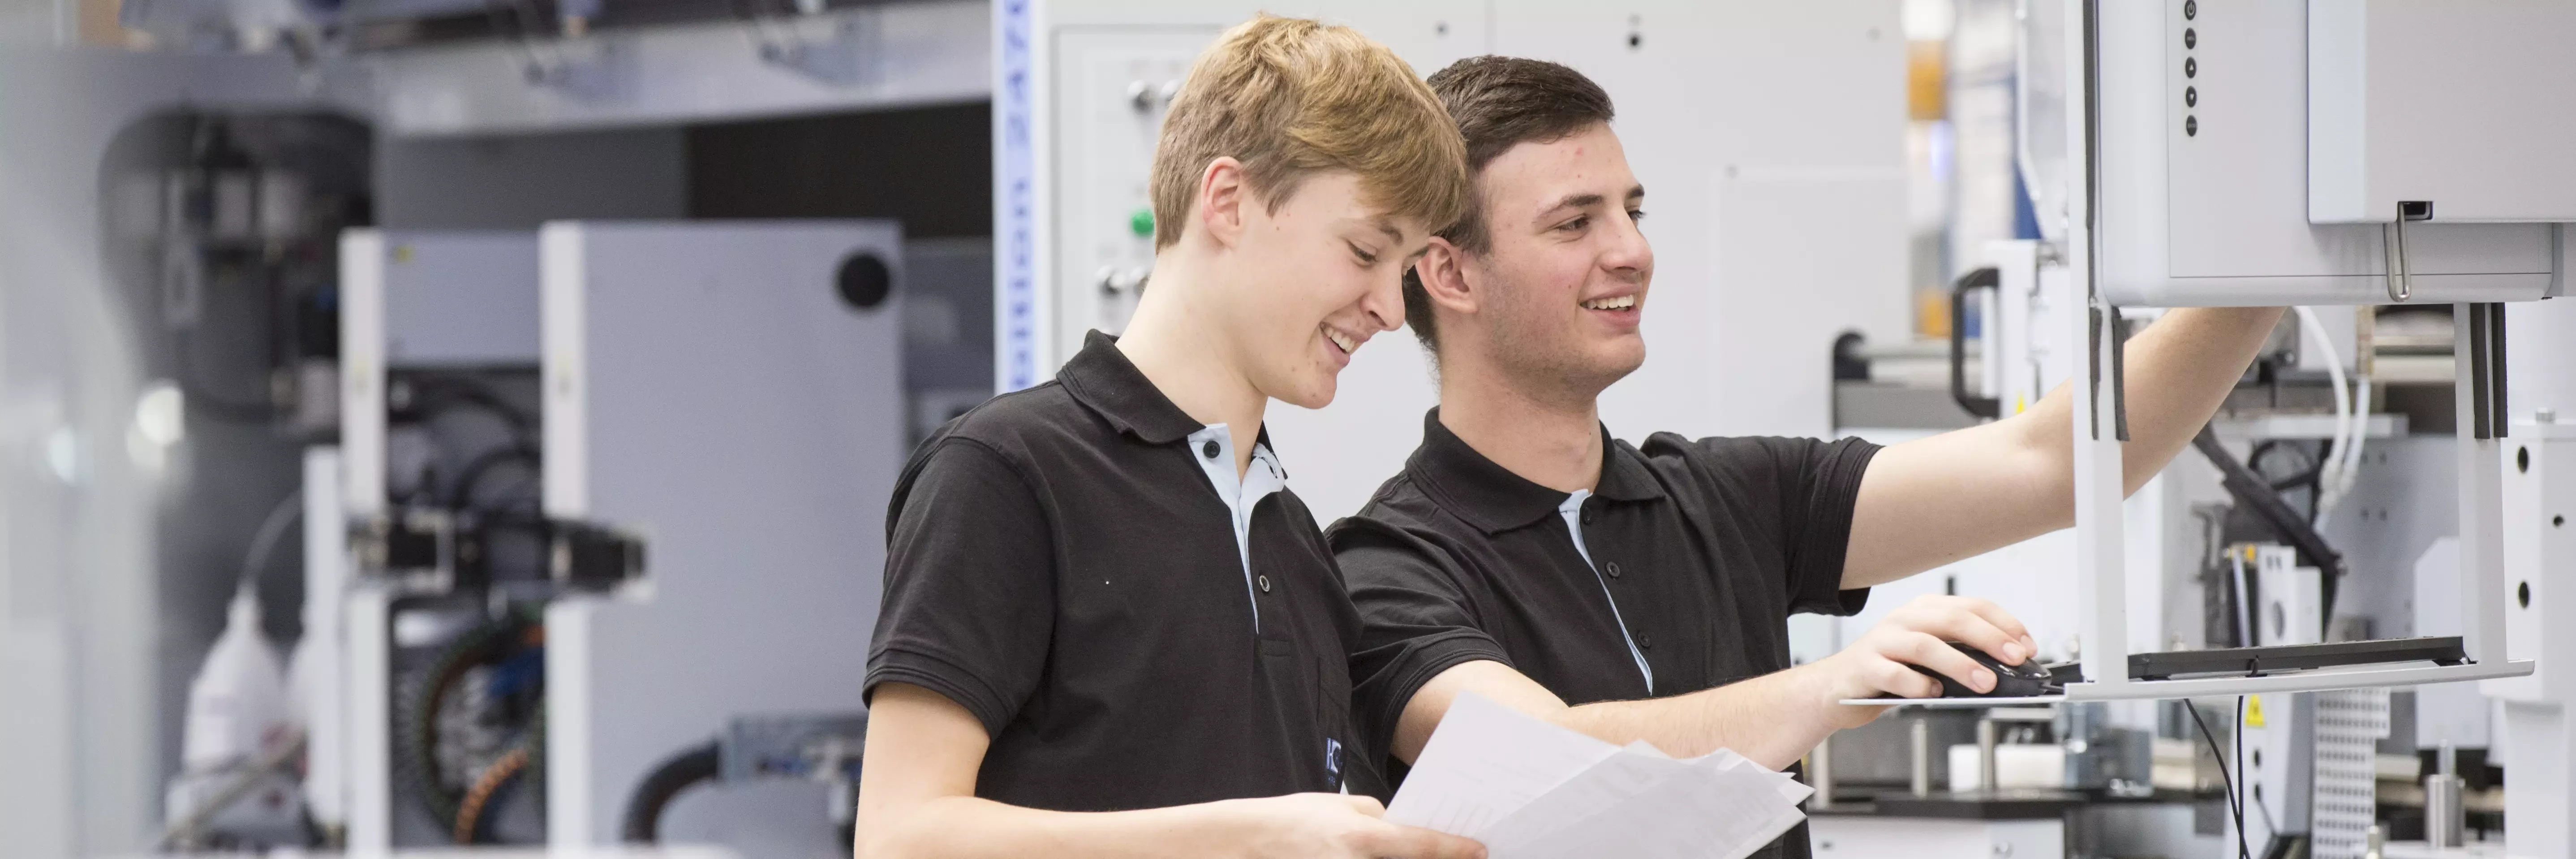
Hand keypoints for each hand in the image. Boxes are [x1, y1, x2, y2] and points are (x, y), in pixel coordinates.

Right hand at [1225, 793, 1486, 858]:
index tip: (1480, 851)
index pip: (1419, 845)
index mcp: (1359, 837)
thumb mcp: (1336, 806)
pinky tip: (1376, 858)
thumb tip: (1405, 830)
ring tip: (1420, 855)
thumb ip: (1376, 818)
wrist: (1244, 843)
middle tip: (1463, 857)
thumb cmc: (1291, 820)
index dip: (1454, 850)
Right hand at [1806, 596, 2037, 728]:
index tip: (2027, 647)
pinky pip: (1894, 675)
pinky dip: (1918, 685)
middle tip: (2015, 659)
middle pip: (1952, 619)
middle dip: (1990, 638)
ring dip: (1960, 663)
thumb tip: (2005, 670)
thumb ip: (1959, 657)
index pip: (1971, 606)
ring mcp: (1882, 642)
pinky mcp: (1864, 668)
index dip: (2004, 624)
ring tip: (1985, 683)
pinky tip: (1933, 693)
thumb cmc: (1889, 674)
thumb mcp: (1929, 659)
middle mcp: (1903, 620)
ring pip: (1925, 645)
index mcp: (1923, 611)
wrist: (1834, 690)